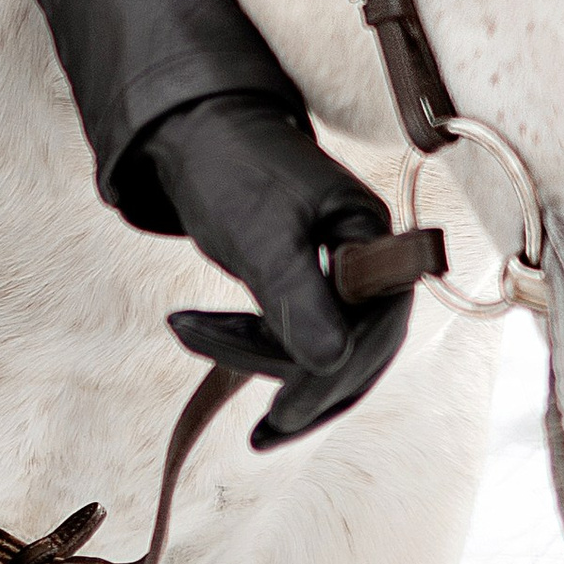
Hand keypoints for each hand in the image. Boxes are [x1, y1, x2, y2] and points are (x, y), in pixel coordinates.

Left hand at [135, 92, 416, 445]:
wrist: (186, 130)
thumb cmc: (227, 169)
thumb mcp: (260, 235)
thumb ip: (298, 296)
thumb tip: (334, 364)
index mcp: (371, 236)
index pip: (377, 328)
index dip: (335, 377)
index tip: (284, 412)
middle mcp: (365, 255)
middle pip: (357, 348)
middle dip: (304, 389)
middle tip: (259, 433)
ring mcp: (337, 269)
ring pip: (323, 347)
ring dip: (264, 364)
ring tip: (193, 338)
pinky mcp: (305, 279)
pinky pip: (295, 333)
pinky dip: (253, 347)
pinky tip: (198, 333)